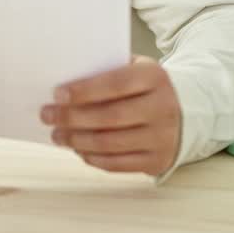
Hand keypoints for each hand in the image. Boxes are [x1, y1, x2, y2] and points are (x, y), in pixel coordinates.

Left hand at [40, 56, 180, 176]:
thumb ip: (106, 70)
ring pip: (111, 143)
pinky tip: (78, 149)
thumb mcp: (135, 68)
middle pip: (110, 116)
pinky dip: (93, 158)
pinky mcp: (157, 160)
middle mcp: (162, 107)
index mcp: (155, 77)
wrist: (185, 112)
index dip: (84, 90)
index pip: (115, 84)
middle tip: (47, 116)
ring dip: (77, 140)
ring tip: (57, 135)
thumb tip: (65, 83)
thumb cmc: (145, 87)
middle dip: (72, 118)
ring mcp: (162, 137)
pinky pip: (118, 164)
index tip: (57, 94)